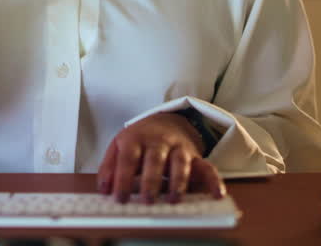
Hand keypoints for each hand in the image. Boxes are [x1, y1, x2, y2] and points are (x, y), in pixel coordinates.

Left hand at [97, 112, 225, 203]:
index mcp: (136, 138)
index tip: (119, 198)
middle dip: (151, 181)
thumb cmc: (140, 139)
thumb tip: (103, 189)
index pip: (128, 158)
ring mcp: (178, 148)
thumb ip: (109, 166)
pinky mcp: (195, 156)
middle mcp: (158, 142)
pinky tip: (217, 194)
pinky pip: (207, 166)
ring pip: (180, 163)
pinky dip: (214, 180)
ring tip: (174, 200)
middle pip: (154, 160)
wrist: (167, 120)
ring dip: (178, 182)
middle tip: (147, 200)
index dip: (122, 178)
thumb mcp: (119, 145)